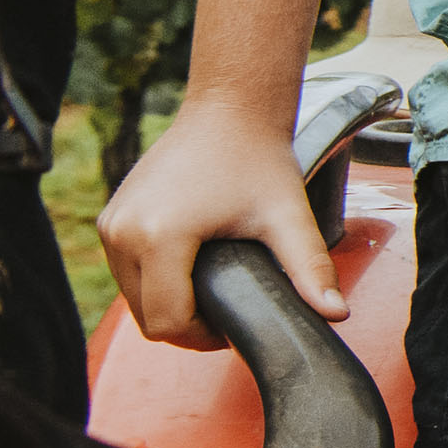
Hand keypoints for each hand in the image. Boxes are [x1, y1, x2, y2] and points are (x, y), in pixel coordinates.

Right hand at [96, 99, 344, 345]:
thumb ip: (310, 269)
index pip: (168, 321)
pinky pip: (127, 274)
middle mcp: (123, 232)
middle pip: (146, 317)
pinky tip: (190, 275)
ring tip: (211, 296)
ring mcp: (111, 225)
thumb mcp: (287, 217)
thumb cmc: (258, 158)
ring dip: (168, 306)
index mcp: (158, 236)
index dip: (203, 337)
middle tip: (227, 314)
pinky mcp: (111, 219)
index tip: (233, 327)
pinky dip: (154, 284)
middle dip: (187, 327)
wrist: (230, 109)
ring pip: (133, 299)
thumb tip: (337, 313)